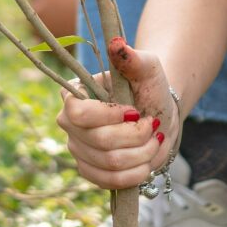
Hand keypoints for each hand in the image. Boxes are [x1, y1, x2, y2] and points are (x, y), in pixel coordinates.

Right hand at [55, 37, 176, 189]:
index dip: (110, 117)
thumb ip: (131, 57)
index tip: (135, 111)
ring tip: (153, 140)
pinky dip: (136, 173)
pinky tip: (146, 159)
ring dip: (142, 154)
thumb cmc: (148, 86)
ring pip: (111, 163)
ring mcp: (77, 149)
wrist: (158, 114)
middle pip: (101, 142)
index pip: (79, 113)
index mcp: (74, 93)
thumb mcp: (146, 67)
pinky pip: (110, 182)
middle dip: (137, 136)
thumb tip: (116, 45)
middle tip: (152, 125)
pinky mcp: (90, 171)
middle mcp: (68, 122)